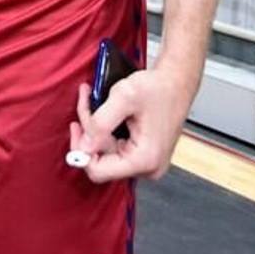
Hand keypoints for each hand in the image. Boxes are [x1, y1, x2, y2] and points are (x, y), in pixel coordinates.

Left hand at [67, 68, 193, 182]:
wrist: (177, 82)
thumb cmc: (158, 87)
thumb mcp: (124, 97)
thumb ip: (100, 123)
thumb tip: (82, 146)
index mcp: (145, 160)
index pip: (98, 171)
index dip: (81, 151)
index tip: (76, 126)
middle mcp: (148, 168)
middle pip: (101, 161)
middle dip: (89, 132)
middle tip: (86, 103)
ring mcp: (147, 163)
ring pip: (106, 153)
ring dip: (96, 128)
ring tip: (92, 100)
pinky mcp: (144, 154)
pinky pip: (115, 147)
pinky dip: (106, 130)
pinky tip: (104, 111)